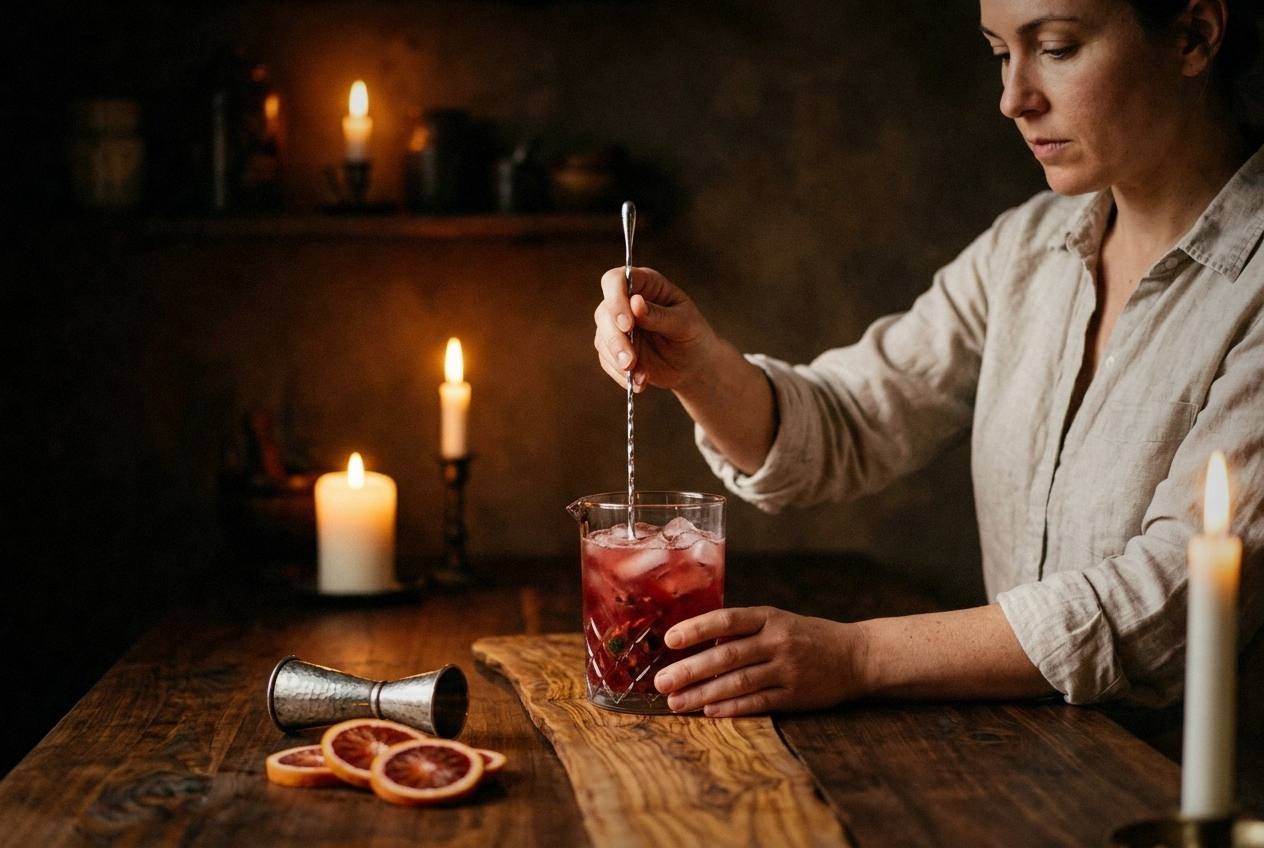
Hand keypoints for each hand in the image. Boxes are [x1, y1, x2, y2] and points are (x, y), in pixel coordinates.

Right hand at [593, 266, 718, 392]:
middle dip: (616, 340)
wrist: (693, 364)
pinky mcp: (614, 348)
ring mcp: (616, 325)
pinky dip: (621, 374)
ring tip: (640, 377)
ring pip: (602, 338)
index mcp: (645, 285)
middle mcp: (625, 302)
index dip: (615, 299)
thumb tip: (635, 304)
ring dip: (618, 359)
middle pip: (604, 313)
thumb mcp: (684, 324)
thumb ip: (660, 315)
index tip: (627, 325)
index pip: (615, 280)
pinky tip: (640, 382)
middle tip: (630, 361)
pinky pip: (607, 360)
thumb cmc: (693, 335)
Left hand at [652, 607, 868, 716]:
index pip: (727, 619)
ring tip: (676, 702)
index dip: (697, 629)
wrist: (856, 655)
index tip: (670, 639)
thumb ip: (743, 630)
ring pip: (738, 682)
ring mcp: (787, 669)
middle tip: (661, 682)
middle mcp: (778, 641)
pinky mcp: (795, 695)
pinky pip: (757, 702)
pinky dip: (730, 707)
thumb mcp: (778, 620)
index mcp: (770, 617)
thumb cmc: (808, 636)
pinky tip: (708, 711)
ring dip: (702, 694)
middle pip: (727, 656)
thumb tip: (699, 639)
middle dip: (690, 670)